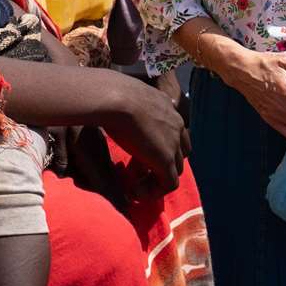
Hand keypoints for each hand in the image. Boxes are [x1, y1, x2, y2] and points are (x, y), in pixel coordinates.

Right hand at [97, 75, 188, 193]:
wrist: (115, 98)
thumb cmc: (110, 93)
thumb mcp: (121, 94)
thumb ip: (123, 101)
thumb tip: (106, 100)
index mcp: (165, 105)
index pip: (172, 129)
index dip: (157, 143)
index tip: (136, 150)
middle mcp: (175, 123)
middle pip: (179, 151)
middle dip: (158, 162)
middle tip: (135, 168)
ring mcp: (173, 143)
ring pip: (175, 169)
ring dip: (156, 178)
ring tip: (135, 184)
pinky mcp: (166, 160)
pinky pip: (168, 183)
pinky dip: (154, 191)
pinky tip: (136, 192)